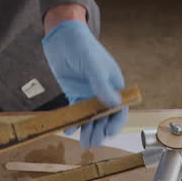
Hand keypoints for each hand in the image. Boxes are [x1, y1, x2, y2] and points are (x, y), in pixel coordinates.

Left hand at [41, 11, 126, 148]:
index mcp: (114, 84)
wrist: (62, 37)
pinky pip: (75, 112)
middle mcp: (103, 91)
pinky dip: (72, 122)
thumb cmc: (82, 46)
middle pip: (104, 117)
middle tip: (93, 143)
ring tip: (83, 144)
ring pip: (90, 118)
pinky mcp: (74, 94)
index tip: (109, 133)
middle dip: (100, 131)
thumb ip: (102, 84)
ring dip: (88, 130)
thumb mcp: (93, 65)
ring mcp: (88, 94)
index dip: (116, 122)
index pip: (120, 108)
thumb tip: (114, 103)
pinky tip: (68, 130)